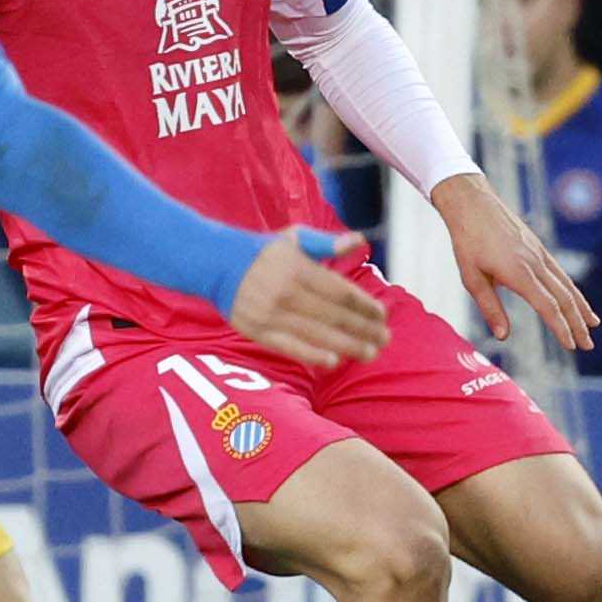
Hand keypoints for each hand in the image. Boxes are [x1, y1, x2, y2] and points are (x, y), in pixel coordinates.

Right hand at [227, 230, 388, 367]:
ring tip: (370, 354)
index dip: (364, 305)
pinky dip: (312, 356)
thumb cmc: (262, 251)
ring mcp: (271, 314)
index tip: (382, 314)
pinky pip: (290, 347)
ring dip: (347, 346)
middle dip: (363, 329)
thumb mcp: (293, 238)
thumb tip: (358, 240)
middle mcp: (287, 292)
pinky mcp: (258, 331)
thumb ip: (327, 243)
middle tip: (385, 340)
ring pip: (316, 334)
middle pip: (333, 315)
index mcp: (299, 268)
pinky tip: (333, 362)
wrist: (216, 263)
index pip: (340, 291)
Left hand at [432, 172, 599, 349]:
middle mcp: (535, 263)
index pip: (548, 306)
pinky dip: (572, 289)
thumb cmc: (467, 241)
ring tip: (594, 324)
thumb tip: (503, 337)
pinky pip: (560, 272)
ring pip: (567, 284)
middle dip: (578, 324)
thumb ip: (489, 308)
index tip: (571, 346)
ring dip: (581, 307)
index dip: (561, 328)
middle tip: (588, 345)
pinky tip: (575, 299)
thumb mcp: (471, 278)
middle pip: (564, 298)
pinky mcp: (538, 247)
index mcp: (519, 273)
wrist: (472, 203)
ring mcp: (539, 253)